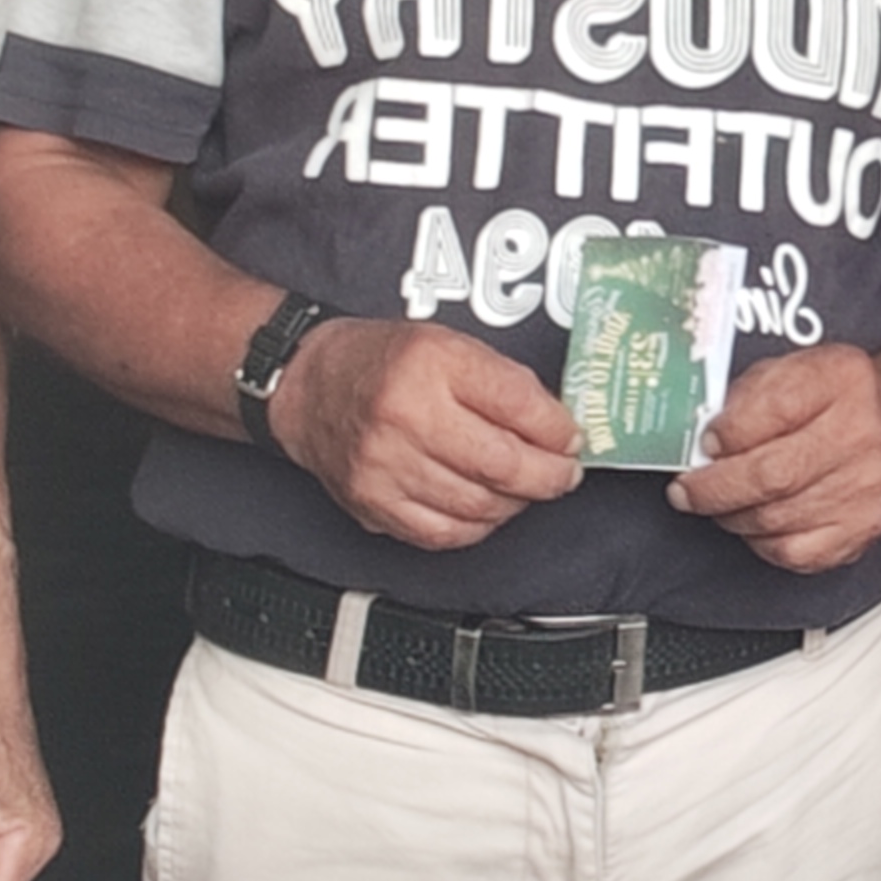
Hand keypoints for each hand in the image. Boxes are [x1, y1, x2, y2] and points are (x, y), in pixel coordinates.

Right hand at [274, 317, 585, 548]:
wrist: (308, 386)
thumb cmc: (383, 362)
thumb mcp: (449, 345)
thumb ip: (505, 383)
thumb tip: (558, 429)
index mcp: (431, 363)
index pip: (517, 404)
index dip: (559, 430)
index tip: (573, 439)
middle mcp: (405, 415)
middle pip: (503, 463)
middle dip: (550, 476)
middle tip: (564, 474)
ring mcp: (386, 466)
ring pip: (480, 506)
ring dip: (516, 502)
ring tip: (524, 488)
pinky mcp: (372, 505)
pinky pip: (444, 534)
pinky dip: (478, 527)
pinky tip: (487, 509)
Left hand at [669, 340, 880, 573]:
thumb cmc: (838, 398)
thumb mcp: (794, 368)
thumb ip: (746, 394)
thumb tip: (702, 434)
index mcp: (840, 380)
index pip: (773, 409)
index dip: (726, 433)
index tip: (703, 442)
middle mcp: (860, 435)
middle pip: (771, 475)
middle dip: (713, 488)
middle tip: (687, 489)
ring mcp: (864, 488)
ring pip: (774, 519)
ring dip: (731, 514)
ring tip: (719, 501)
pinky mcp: (861, 530)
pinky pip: (792, 552)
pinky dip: (760, 541)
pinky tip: (755, 521)